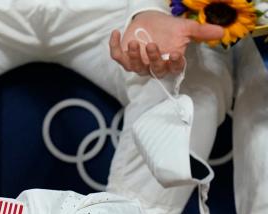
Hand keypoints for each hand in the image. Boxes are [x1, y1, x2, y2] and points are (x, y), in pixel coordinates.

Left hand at [109, 11, 223, 77]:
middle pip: (154, 70)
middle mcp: (153, 66)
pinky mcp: (123, 56)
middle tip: (152, 45)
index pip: (173, 68)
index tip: (175, 54)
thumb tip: (222, 32)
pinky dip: (114, 46)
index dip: (174, 64)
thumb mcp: (186, 28)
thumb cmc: (169, 28)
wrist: (151, 20)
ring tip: (134, 43)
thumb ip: (202, 32)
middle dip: (153, 59)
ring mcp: (137, 63)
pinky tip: (116, 33)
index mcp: (169, 62)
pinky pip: (117, 56)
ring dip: (133, 57)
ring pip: (134, 67)